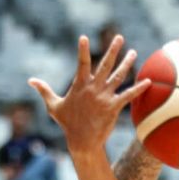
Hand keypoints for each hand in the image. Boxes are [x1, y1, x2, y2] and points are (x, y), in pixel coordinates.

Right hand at [29, 35, 149, 156]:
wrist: (82, 141)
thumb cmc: (67, 123)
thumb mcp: (53, 105)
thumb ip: (44, 90)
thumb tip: (30, 80)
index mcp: (80, 85)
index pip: (81, 63)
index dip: (82, 50)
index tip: (84, 37)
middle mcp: (93, 88)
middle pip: (105, 64)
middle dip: (113, 50)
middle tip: (119, 37)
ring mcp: (104, 97)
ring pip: (119, 76)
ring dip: (127, 63)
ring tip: (134, 52)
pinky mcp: (114, 107)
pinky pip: (128, 95)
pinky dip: (139, 88)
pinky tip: (148, 81)